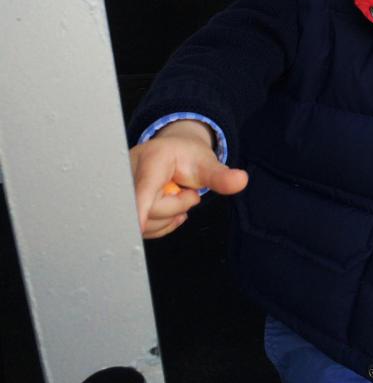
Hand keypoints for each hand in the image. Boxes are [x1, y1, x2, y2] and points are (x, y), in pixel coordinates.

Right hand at [130, 121, 247, 238]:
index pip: (144, 188)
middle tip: (185, 190)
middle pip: (150, 211)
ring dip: (167, 217)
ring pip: (145, 224)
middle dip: (175, 206)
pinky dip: (160, 223)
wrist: (171, 152)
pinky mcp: (122, 206)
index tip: (137, 225)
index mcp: (152, 159)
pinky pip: (142, 229)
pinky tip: (168, 207)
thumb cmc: (186, 156)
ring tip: (175, 194)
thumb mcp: (206, 162)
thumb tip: (241, 181)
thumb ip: (220, 175)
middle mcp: (128, 174)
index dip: (140, 208)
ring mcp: (121, 191)